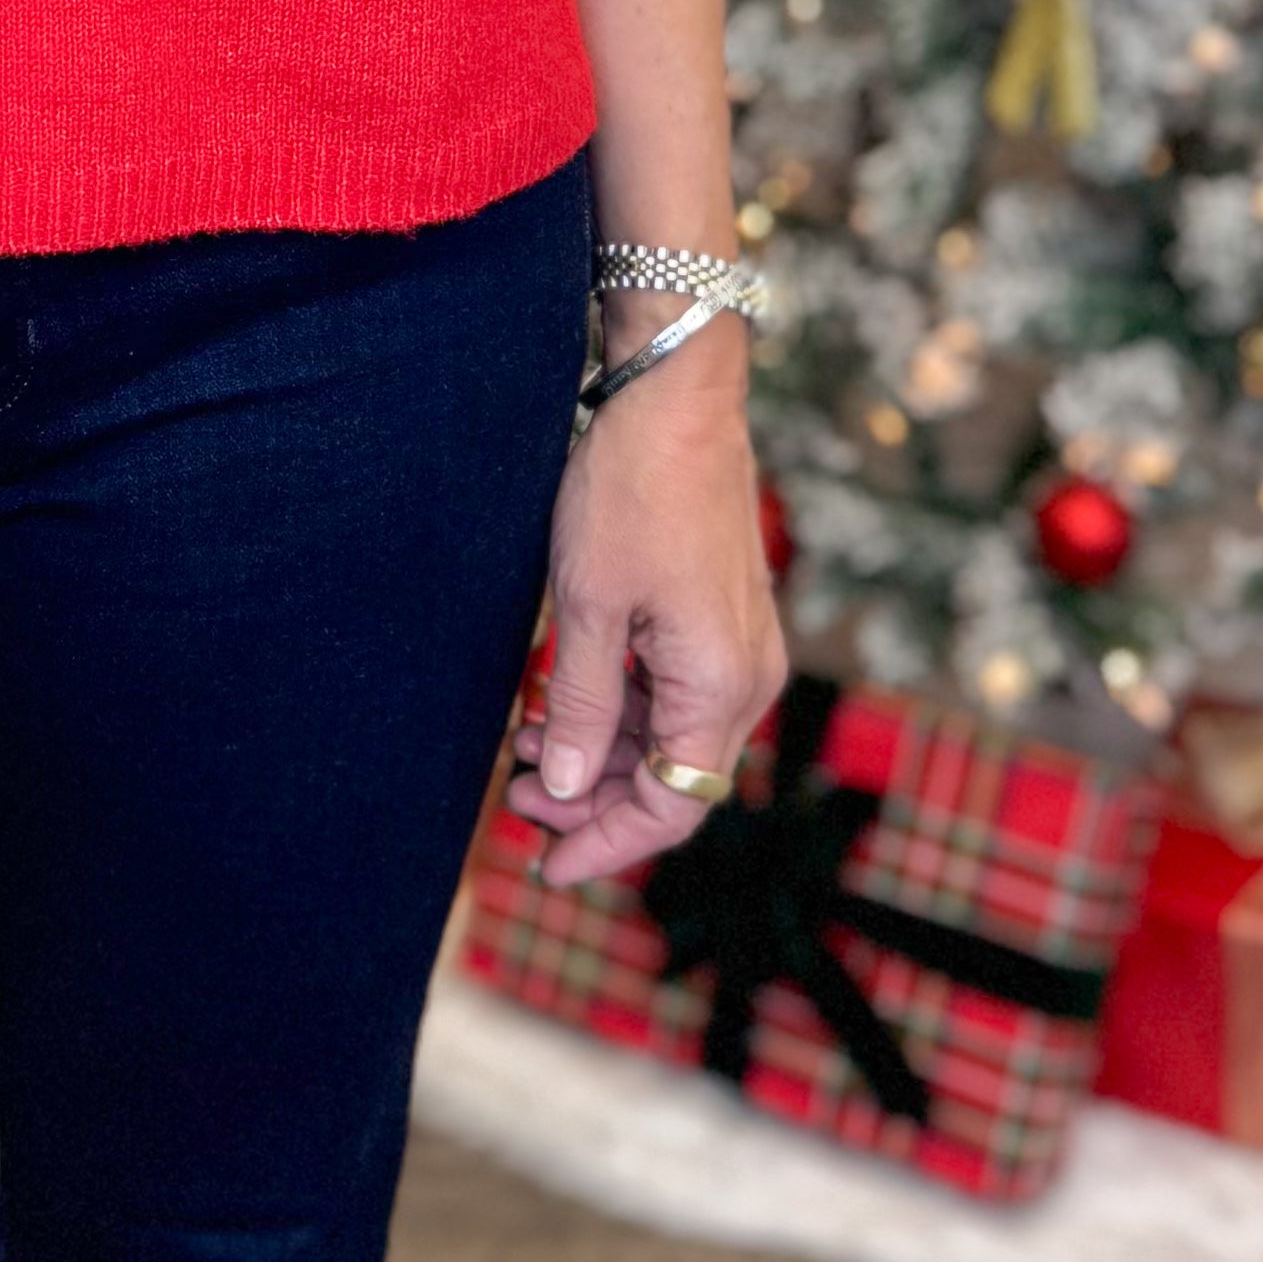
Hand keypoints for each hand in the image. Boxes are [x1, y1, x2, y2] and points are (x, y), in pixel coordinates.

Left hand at [500, 335, 784, 888]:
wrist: (678, 395)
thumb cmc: (632, 490)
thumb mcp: (588, 605)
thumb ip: (578, 705)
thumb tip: (563, 789)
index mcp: (722, 685)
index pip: (671, 806)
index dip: (604, 843)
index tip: (543, 865)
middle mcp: (747, 677)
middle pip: (675, 779)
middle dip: (595, 803)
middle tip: (515, 801)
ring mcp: (741, 646)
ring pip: (673, 738)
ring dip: (602, 755)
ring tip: (523, 753)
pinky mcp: (723, 618)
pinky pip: (677, 694)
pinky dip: (621, 711)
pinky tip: (559, 703)